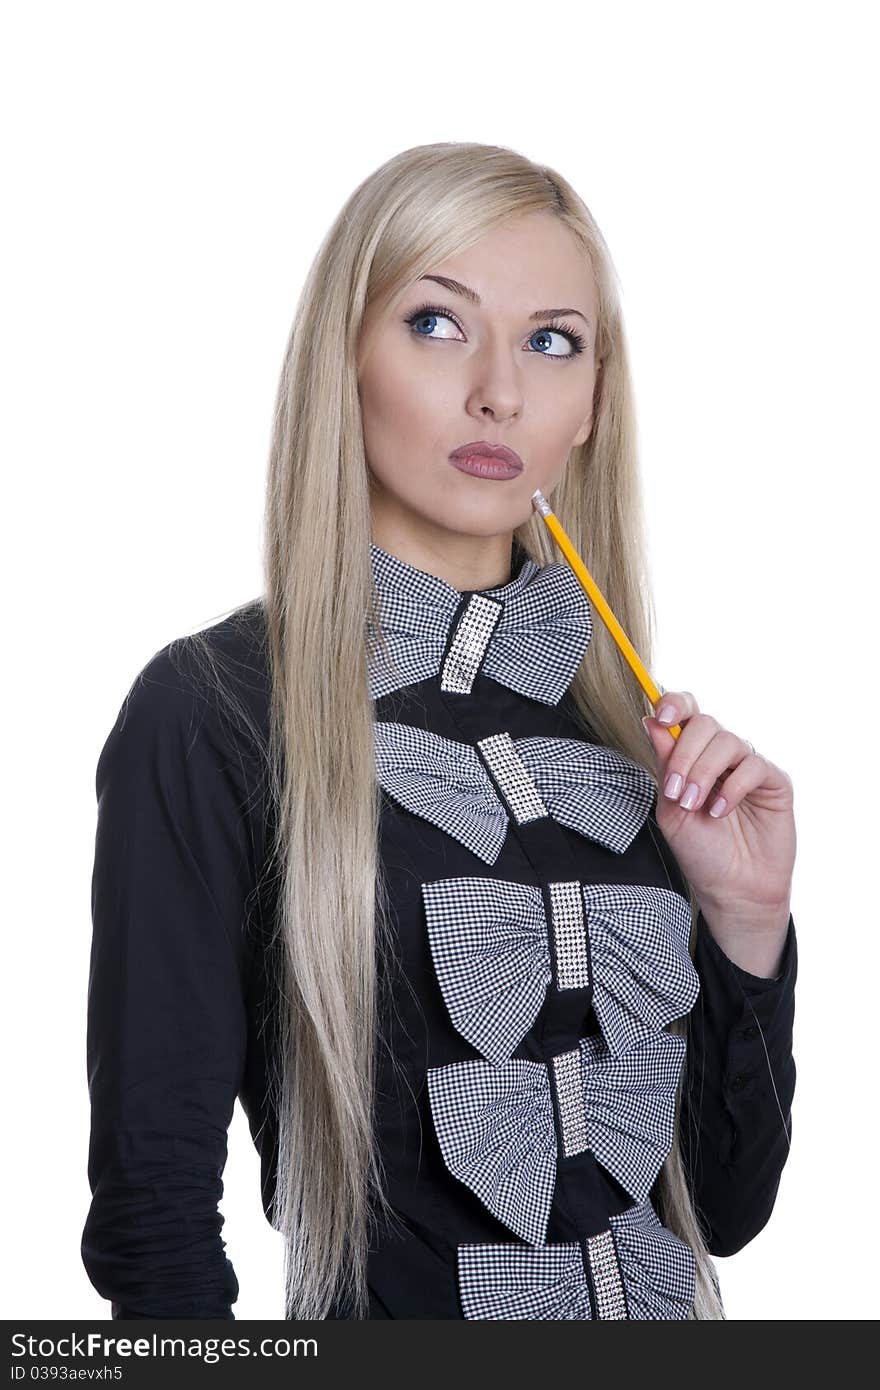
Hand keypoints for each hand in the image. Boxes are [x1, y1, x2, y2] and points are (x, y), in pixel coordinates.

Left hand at [641, 691, 795, 927]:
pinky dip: (733, 787)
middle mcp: (720, 756)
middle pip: (704, 723)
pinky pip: (754, 766)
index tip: (662, 716)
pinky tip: (721, 811)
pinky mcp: (775, 782)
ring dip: (704, 772)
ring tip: (696, 805)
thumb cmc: (701, 852)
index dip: (674, 704)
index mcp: (692, 756)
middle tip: (677, 791)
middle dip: (685, 753)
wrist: (732, 889)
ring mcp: (748, 767)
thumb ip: (666, 766)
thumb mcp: (672, 808)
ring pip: (728, 741)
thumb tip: (652, 721)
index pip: (687, 713)